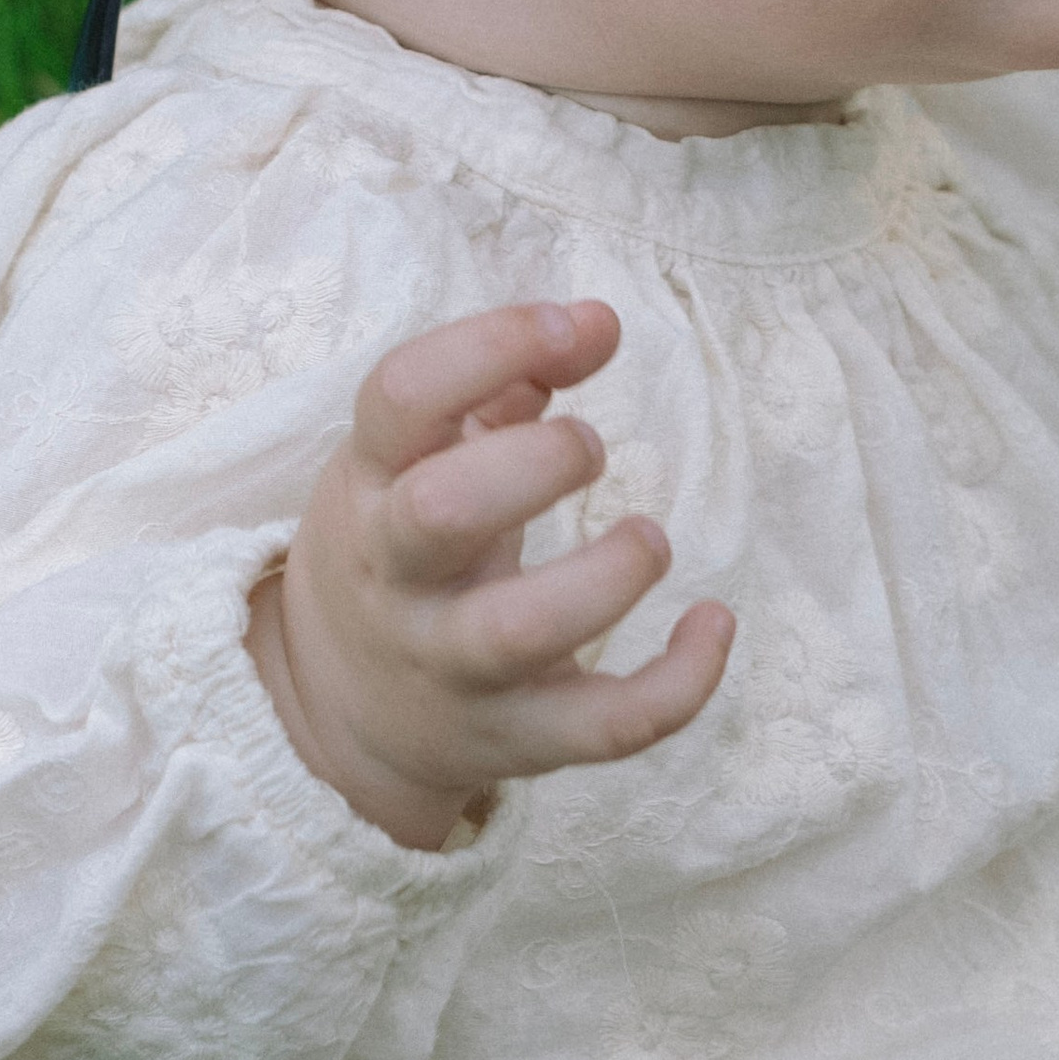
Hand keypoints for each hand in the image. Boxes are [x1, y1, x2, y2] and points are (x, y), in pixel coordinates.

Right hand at [248, 298, 733, 849]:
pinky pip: (605, 727)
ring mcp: (453, 666)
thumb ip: (498, 382)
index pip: (402, 394)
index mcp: (369, 486)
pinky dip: (679, 683)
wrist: (344, 713)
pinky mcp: (518, 737)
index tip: (579, 325)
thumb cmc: (403, 551)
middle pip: (442, 510)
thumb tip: (595, 322)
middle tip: (590, 448)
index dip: (494, 343)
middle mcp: (397, 577)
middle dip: (537, 461)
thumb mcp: (413, 460)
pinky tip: (714, 623)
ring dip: (607, 575)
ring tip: (648, 538)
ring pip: (520, 631)